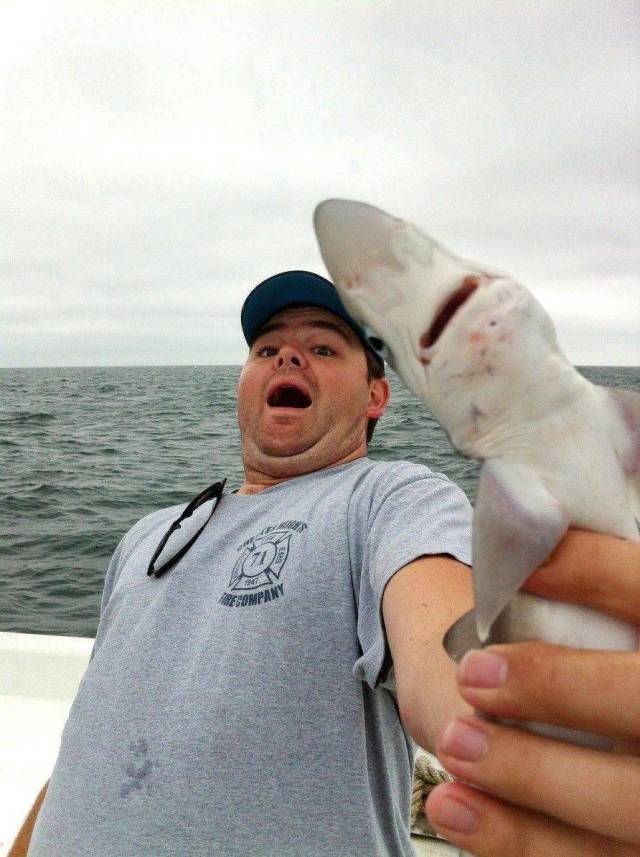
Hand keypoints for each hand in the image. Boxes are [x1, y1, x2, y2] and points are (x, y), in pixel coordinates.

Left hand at [425, 529, 639, 855]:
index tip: (523, 563)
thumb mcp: (615, 623)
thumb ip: (598, 587)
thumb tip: (522, 512)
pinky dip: (517, 841)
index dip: (595, 572)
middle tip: (473, 674)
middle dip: (560, 688)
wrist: (634, 735)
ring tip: (454, 746)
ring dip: (530, 778)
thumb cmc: (613, 663)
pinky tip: (455, 810)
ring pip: (627, 805)